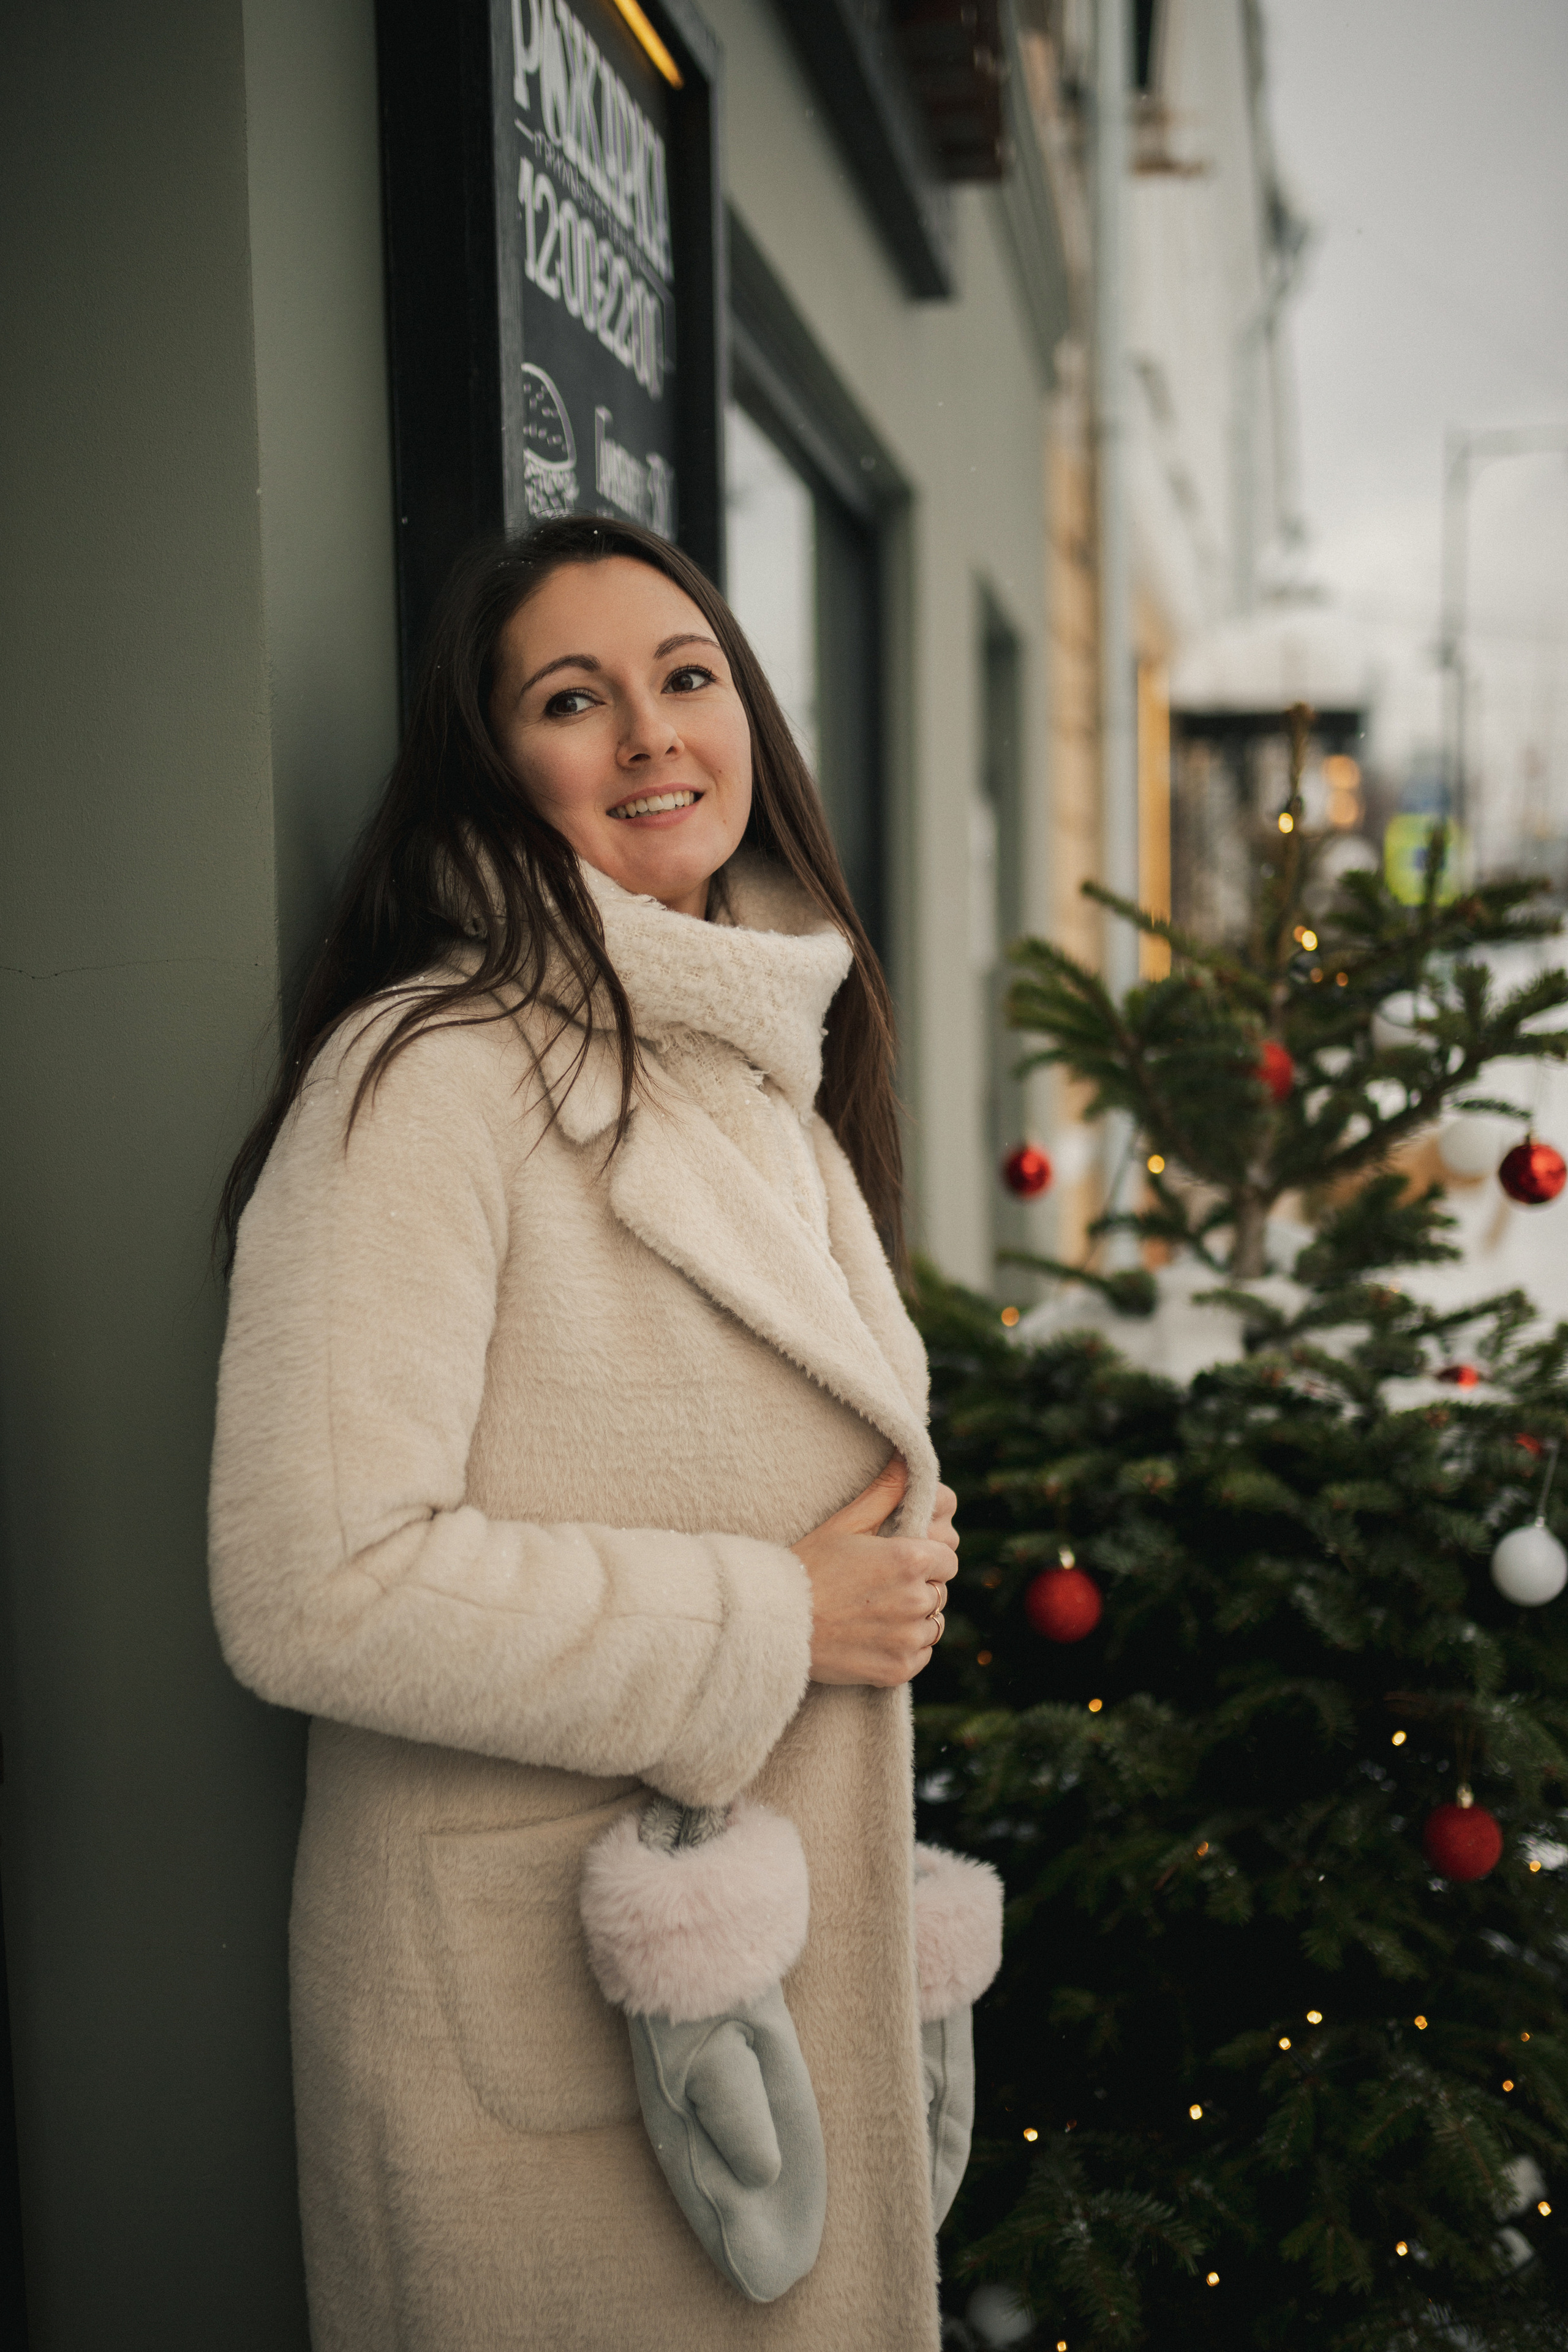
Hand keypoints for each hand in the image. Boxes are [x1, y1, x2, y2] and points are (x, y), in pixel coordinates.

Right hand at [792, 1458, 960, 1687]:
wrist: (776, 1623)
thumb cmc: (808, 1567)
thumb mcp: (846, 1523)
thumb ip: (885, 1491)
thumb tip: (907, 1458)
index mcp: (910, 1559)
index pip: (948, 1558)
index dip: (928, 1557)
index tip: (902, 1560)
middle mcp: (916, 1600)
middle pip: (939, 1591)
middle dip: (918, 1587)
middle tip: (878, 1587)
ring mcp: (908, 1639)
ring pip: (932, 1625)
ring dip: (913, 1619)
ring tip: (873, 1612)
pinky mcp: (898, 1669)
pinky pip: (920, 1656)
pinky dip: (903, 1648)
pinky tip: (872, 1636)